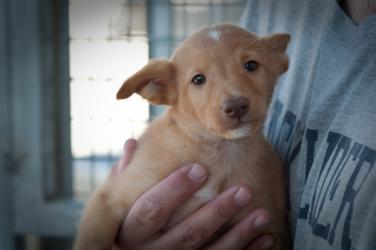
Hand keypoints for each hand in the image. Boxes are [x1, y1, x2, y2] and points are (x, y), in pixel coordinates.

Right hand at [113, 139, 274, 249]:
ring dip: (239, 233)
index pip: (151, 209)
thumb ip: (125, 177)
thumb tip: (131, 144)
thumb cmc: (131, 221)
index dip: (175, 189)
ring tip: (263, 214)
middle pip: (187, 233)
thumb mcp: (120, 201)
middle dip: (218, 211)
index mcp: (130, 231)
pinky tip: (265, 237)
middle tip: (244, 190)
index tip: (200, 168)